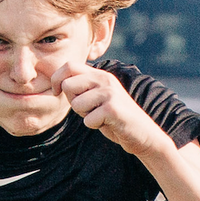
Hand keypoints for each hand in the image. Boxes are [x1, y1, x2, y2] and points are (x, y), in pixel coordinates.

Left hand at [51, 61, 169, 157]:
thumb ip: (83, 88)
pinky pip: (88, 119)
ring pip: (77, 104)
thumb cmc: (116, 120)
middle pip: (68, 85)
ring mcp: (110, 93)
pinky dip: (95, 126)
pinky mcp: (113, 109)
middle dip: (72, 102)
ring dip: (85, 116)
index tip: (55, 92)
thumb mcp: (99, 98)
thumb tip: (58, 82)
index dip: (56, 78)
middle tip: (89, 110)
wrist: (144, 135)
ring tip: (101, 117)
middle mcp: (105, 79)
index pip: (69, 65)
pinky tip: (108, 124)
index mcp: (100, 75)